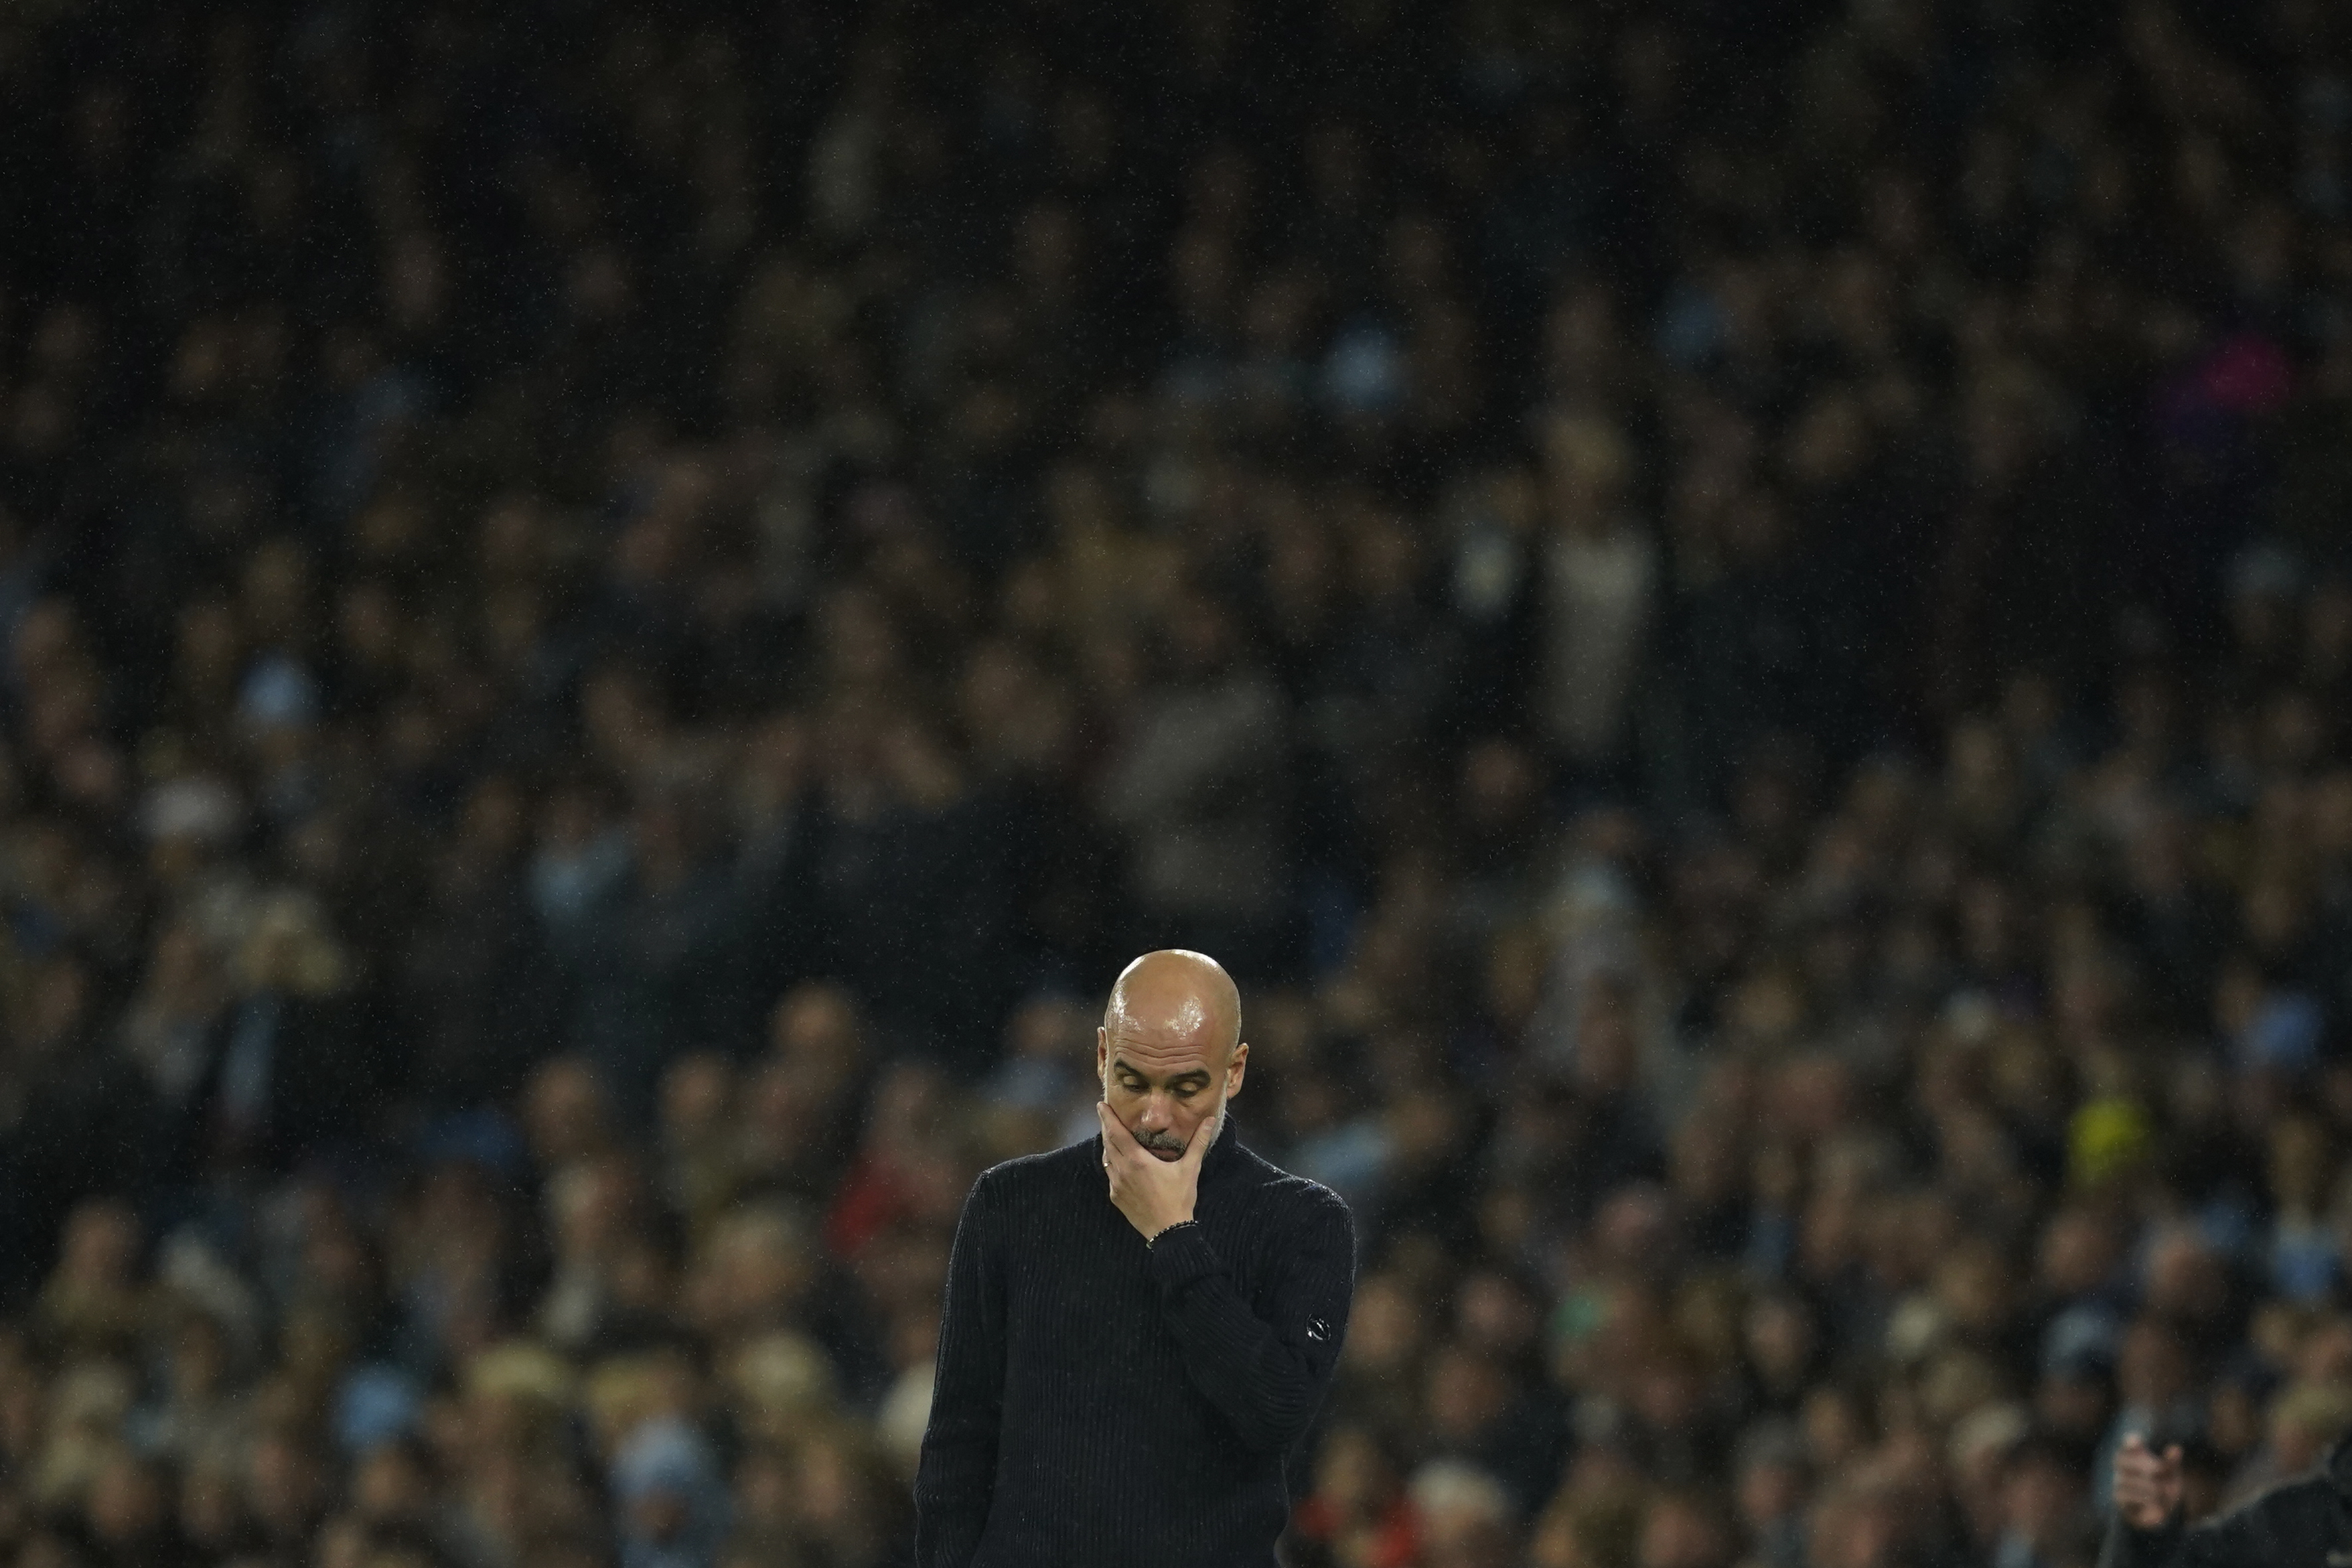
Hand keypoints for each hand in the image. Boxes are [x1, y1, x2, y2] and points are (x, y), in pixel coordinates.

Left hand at [1097, 1099, 1213, 1239]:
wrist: (1169, 1232)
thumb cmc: (1179, 1198)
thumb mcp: (1190, 1168)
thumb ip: (1198, 1142)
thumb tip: (1208, 1120)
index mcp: (1138, 1160)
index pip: (1117, 1133)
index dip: (1108, 1117)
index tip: (1101, 1105)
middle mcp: (1122, 1170)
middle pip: (1108, 1143)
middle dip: (1106, 1127)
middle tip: (1105, 1115)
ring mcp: (1117, 1185)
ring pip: (1106, 1159)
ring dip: (1108, 1145)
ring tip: (1111, 1135)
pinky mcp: (1115, 1197)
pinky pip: (1109, 1175)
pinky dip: (1111, 1164)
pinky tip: (1117, 1162)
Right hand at [2114, 1434, 2183, 1529]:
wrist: (2158, 1512)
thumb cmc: (2163, 1486)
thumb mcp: (2170, 1474)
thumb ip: (2171, 1462)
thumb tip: (2176, 1448)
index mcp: (2133, 1455)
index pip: (2127, 1445)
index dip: (2130, 1443)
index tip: (2138, 1442)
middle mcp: (2122, 1467)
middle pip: (2127, 1462)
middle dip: (2146, 1467)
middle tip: (2160, 1473)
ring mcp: (2119, 1483)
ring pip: (2130, 1481)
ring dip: (2150, 1487)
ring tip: (2163, 1492)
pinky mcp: (2119, 1499)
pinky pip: (2129, 1497)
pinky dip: (2144, 1499)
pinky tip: (2155, 1502)